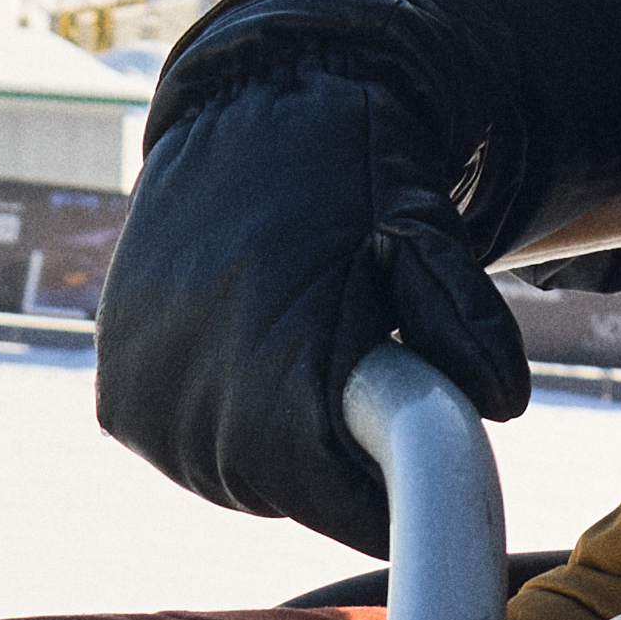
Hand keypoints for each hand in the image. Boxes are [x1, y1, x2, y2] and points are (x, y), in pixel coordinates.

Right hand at [92, 38, 533, 551]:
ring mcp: (143, 406)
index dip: (392, 490)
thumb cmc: (354, 177)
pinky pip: (196, 452)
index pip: (346, 505)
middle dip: (343, 453)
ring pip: (247, 480)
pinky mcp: (119, 405)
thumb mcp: (426, 233)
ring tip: (303, 339)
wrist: (253, 114)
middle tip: (364, 358)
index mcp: (270, 371)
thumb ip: (465, 321)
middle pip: (297, 495)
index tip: (415, 447)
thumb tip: (501, 401)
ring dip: (287, 441)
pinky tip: (254, 349)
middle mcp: (190, 400)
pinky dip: (233, 423)